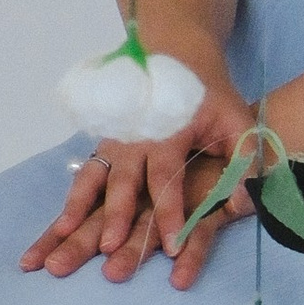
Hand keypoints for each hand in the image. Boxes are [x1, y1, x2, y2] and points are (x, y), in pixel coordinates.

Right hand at [22, 78, 260, 287]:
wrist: (178, 56)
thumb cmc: (211, 98)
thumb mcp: (238, 121)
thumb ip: (245, 160)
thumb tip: (245, 202)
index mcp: (169, 132)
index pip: (167, 179)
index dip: (171, 213)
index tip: (174, 247)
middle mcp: (135, 138)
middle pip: (125, 183)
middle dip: (118, 216)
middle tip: (111, 248)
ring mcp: (115, 141)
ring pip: (96, 179)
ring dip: (80, 208)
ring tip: (65, 235)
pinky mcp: (104, 147)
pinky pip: (85, 176)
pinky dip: (72, 200)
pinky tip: (58, 227)